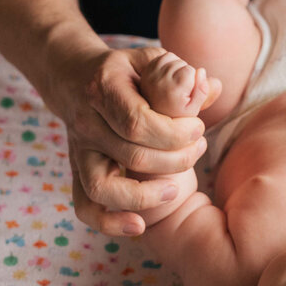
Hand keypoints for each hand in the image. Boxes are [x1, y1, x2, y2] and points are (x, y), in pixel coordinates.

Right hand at [47, 44, 208, 236]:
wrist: (74, 77)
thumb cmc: (124, 71)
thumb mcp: (151, 60)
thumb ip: (179, 74)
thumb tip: (211, 87)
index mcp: (104, 89)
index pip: (137, 122)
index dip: (173, 134)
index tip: (198, 128)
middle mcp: (87, 123)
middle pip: (130, 155)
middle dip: (174, 160)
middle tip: (198, 149)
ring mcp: (79, 151)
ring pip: (102, 187)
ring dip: (143, 196)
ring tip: (176, 189)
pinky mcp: (77, 171)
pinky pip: (84, 206)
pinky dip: (109, 223)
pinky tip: (140, 225)